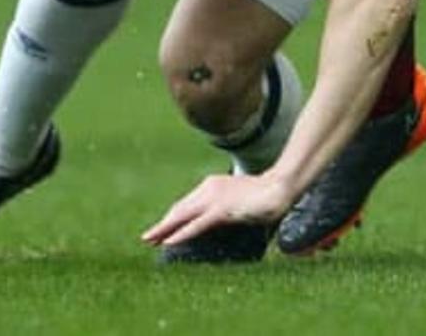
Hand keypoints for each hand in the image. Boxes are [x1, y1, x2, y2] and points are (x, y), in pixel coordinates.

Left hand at [141, 172, 290, 249]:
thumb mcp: (236, 199)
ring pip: (183, 216)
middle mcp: (208, 188)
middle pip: (179, 208)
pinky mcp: (221, 210)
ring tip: (150, 240)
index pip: (186, 203)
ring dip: (165, 229)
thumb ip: (224, 207)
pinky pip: (196, 224)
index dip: (172, 217)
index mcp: (211, 185)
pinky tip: (169, 241)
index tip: (161, 229)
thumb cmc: (263, 194)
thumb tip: (217, 218)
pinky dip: (181, 233)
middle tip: (147, 238)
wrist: (278, 187)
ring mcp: (214, 198)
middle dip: (163, 224)